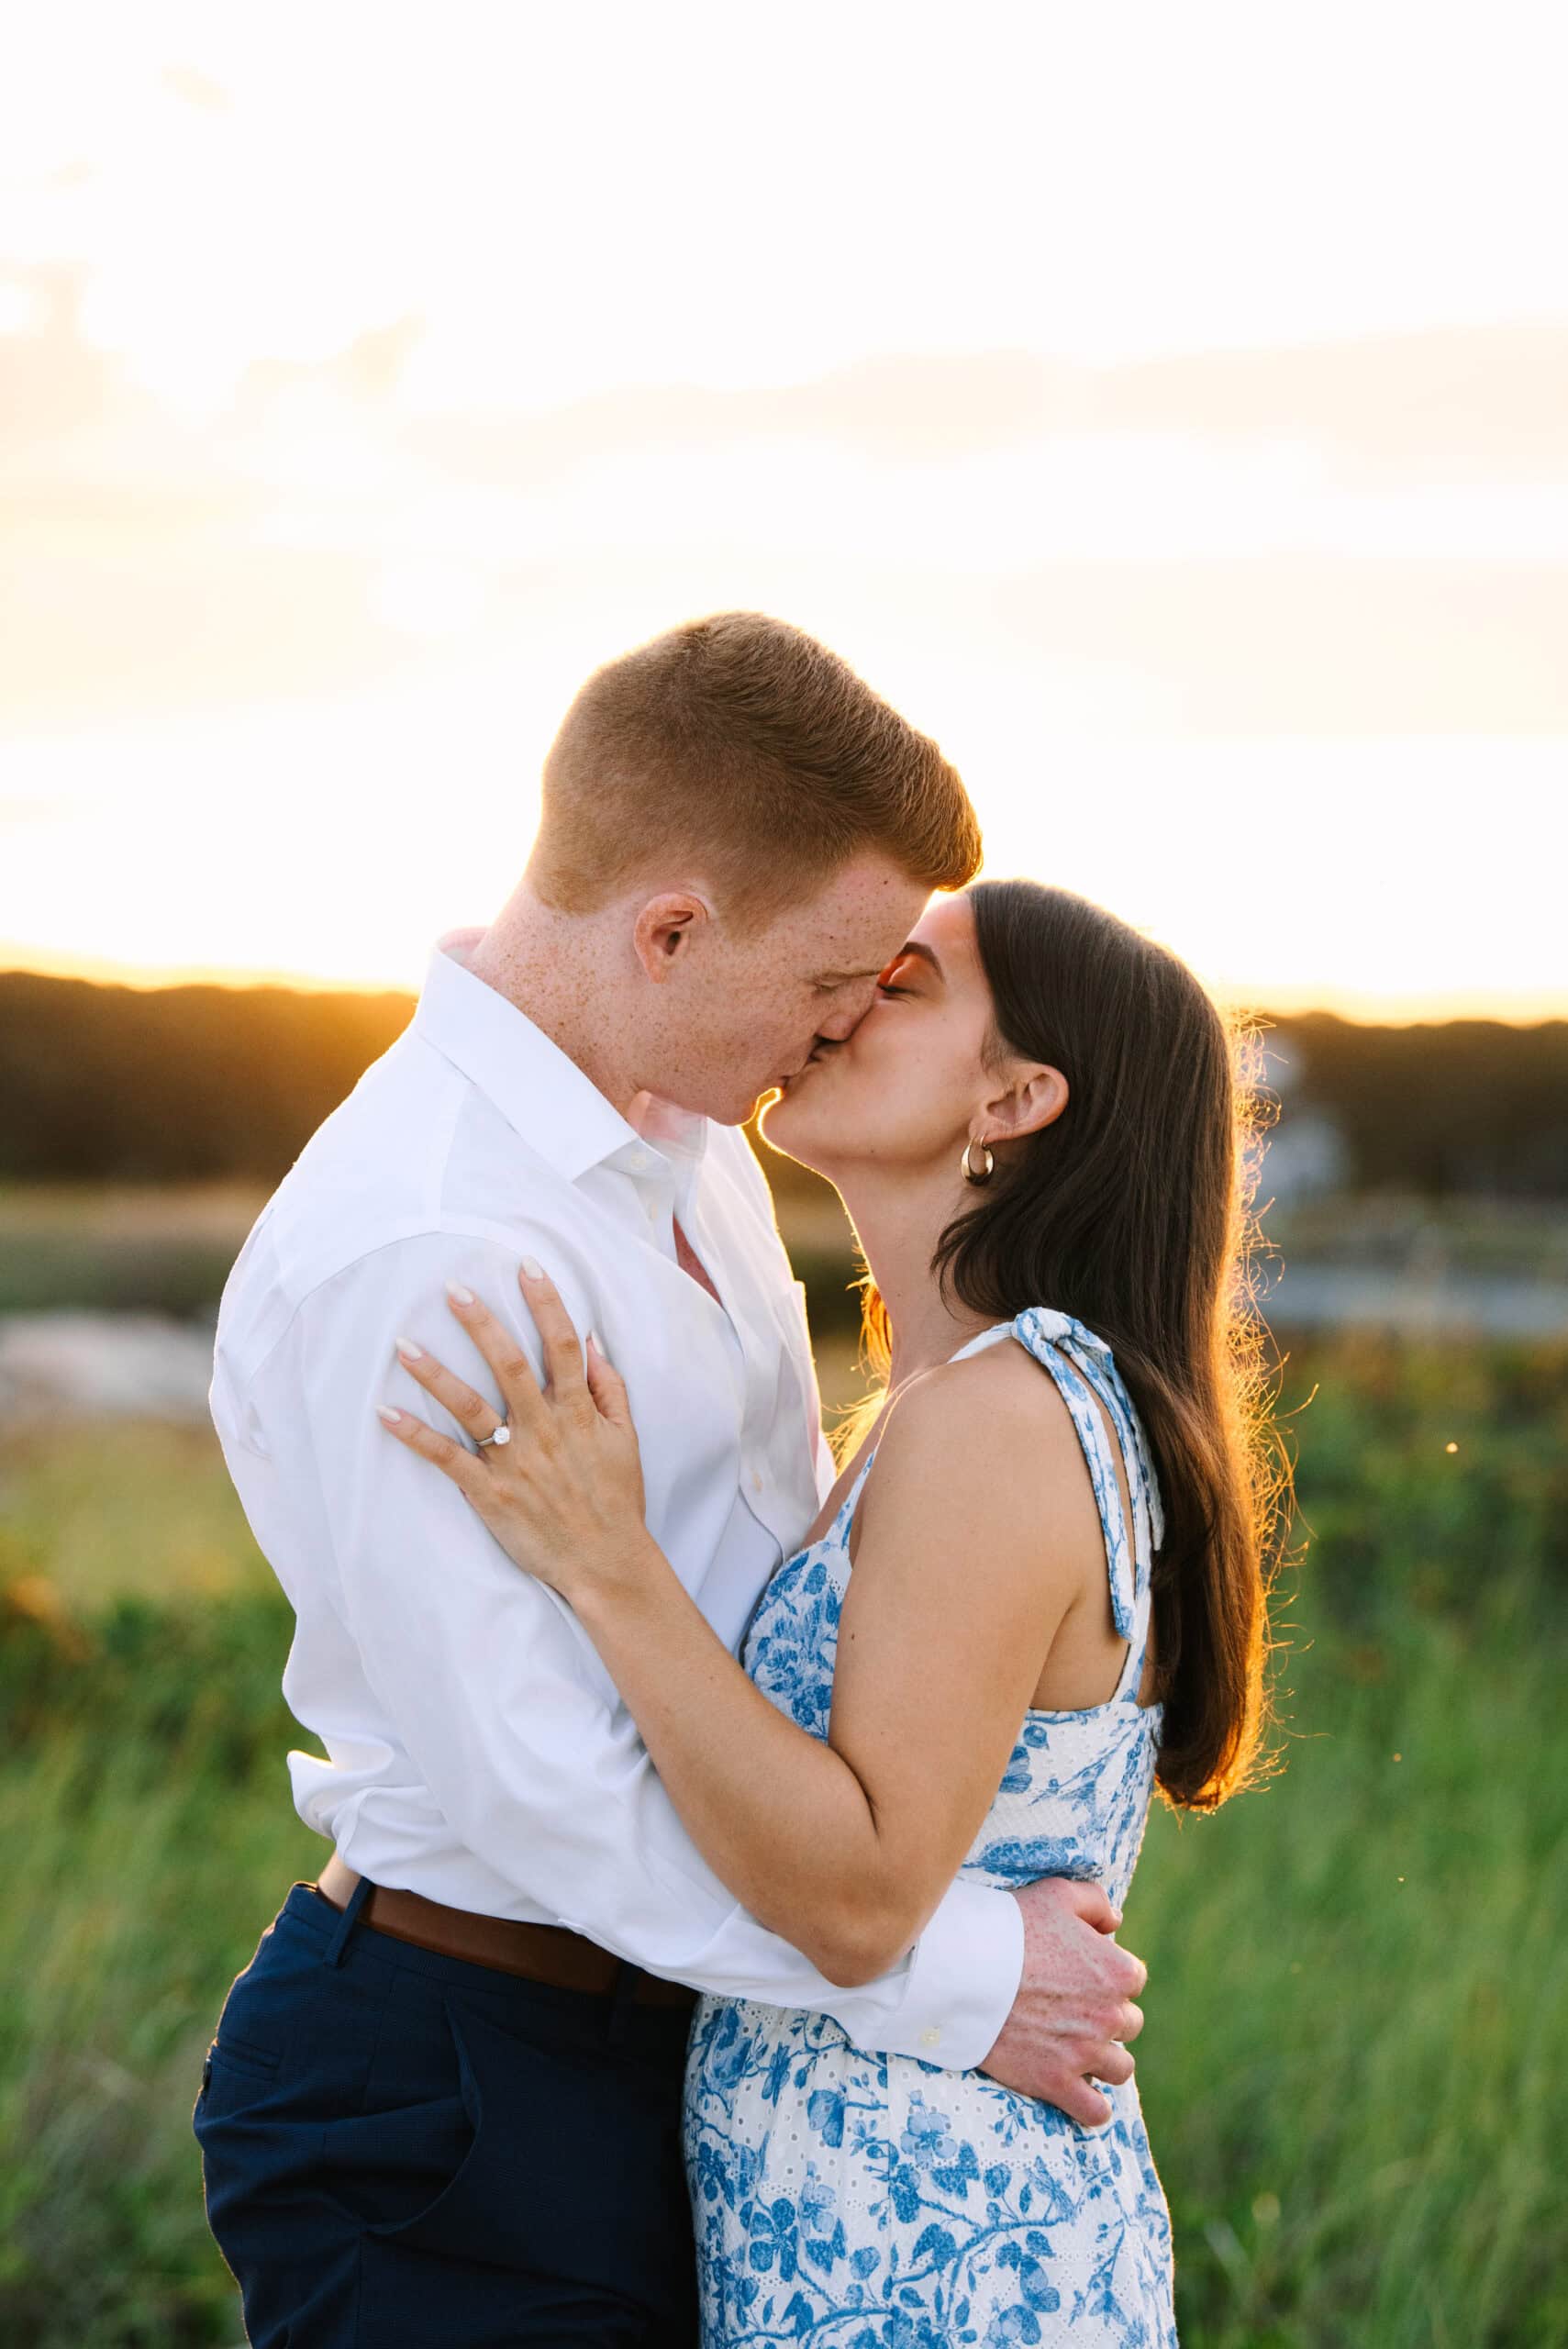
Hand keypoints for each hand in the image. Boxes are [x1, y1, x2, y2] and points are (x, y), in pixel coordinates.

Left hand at [378, 1263, 649, 1600]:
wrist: (606, 1563)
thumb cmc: (616, 1499)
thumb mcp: (625, 1438)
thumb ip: (610, 1387)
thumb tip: (592, 1340)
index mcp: (579, 1412)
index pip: (562, 1346)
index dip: (546, 1303)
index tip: (526, 1268)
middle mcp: (544, 1430)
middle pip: (511, 1365)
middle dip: (481, 1324)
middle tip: (452, 1288)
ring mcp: (515, 1461)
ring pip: (472, 1407)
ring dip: (436, 1374)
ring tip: (403, 1344)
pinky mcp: (490, 1493)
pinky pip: (448, 1460)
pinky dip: (416, 1437)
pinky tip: (386, 1413)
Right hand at [977, 1878, 1147, 2126]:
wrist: (964, 1969)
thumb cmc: (1010, 1927)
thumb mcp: (1057, 1893)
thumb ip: (1096, 1902)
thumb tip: (1116, 1922)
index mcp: (1117, 1972)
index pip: (1133, 1980)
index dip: (1106, 1976)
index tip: (1079, 1975)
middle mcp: (1110, 2016)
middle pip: (1128, 2024)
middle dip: (1106, 2017)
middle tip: (1071, 2009)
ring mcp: (1085, 2053)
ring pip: (1120, 2069)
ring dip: (1104, 2060)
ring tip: (1076, 2049)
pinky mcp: (1057, 2082)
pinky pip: (1095, 2111)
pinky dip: (1091, 2106)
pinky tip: (1077, 2091)